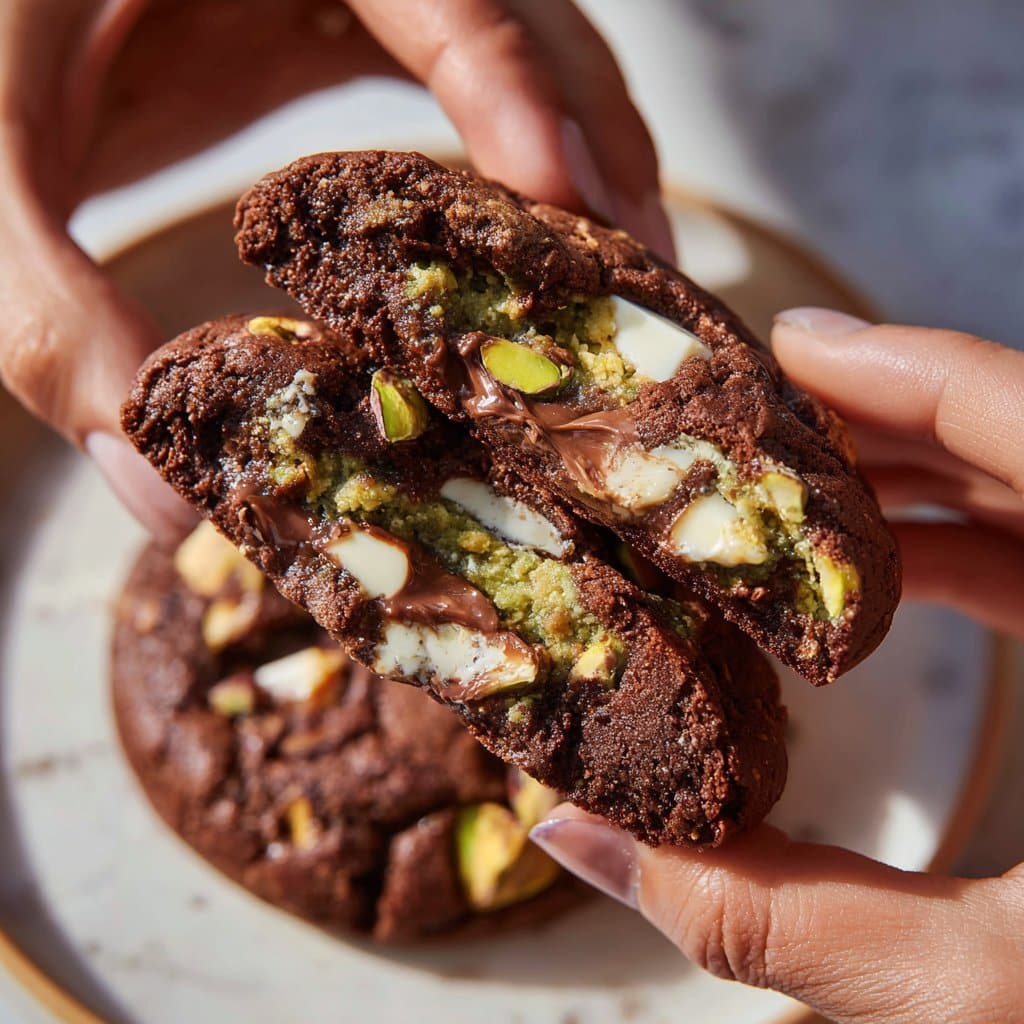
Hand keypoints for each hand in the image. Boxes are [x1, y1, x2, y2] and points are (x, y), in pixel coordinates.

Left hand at [0, 0, 670, 536]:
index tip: (574, 206)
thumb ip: (51, 319)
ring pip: (514, 38)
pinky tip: (534, 242)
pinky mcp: (328, 21)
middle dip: (592, 136)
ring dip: (580, 148)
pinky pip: (467, 72)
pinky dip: (520, 153)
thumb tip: (162, 499)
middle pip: (516, 7)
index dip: (516, 86)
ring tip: (620, 268)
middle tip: (636, 272)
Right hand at [532, 310, 1023, 1023]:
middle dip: (888, 420)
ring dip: (921, 480)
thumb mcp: (986, 988)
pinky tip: (879, 580)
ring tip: (793, 495)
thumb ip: (782, 915)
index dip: (910, 372)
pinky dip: (969, 542)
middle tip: (758, 422)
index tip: (789, 344)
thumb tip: (582, 838)